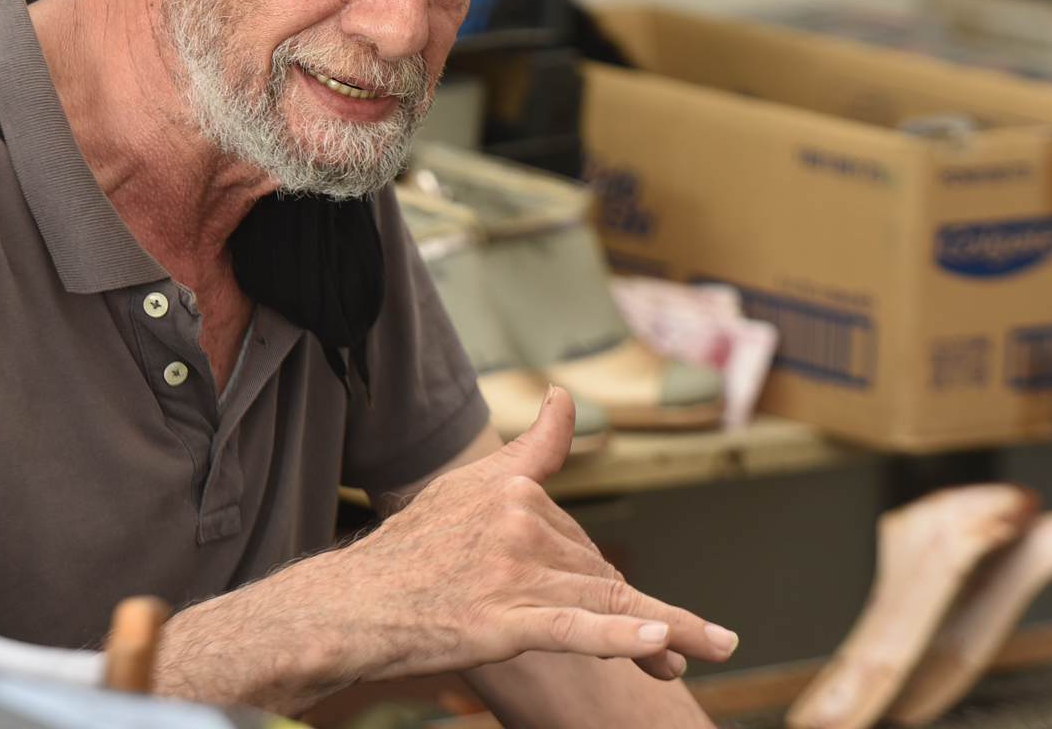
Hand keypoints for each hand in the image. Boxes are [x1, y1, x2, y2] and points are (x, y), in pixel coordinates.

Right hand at [342, 386, 738, 681]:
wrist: (349, 606)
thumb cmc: (406, 553)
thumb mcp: (464, 487)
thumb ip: (527, 451)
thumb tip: (565, 397)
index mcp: (513, 490)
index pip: (583, 538)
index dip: (611, 575)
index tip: (656, 589)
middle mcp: (517, 523)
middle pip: (598, 574)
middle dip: (636, 614)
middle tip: (678, 649)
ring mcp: (510, 573)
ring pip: (606, 602)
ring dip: (664, 634)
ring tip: (703, 653)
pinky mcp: (501, 620)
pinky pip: (574, 628)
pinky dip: (619, 637)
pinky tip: (660, 646)